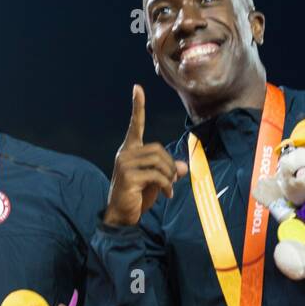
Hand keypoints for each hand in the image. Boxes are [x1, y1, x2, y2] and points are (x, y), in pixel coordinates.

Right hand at [103, 85, 186, 226]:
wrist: (121, 217)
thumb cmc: (136, 198)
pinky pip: (156, 175)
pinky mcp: (129, 177)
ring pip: (158, 161)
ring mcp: (125, 165)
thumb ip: (167, 171)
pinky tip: (167, 194)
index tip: (137, 88)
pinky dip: (166, 185)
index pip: (135, 126)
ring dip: (169, 175)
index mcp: (129, 151)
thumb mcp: (155, 182)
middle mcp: (125, 154)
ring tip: (170, 188)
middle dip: (170, 164)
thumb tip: (184, 168)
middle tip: (174, 179)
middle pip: (157, 148)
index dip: (138, 107)